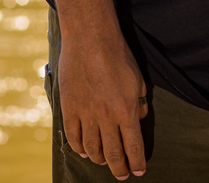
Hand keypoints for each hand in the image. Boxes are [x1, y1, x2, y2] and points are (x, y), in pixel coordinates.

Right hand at [58, 33, 148, 178]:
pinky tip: (84, 151)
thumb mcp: (138, 80)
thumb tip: (138, 118)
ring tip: (103, 162)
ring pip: (92, 149)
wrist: (90, 39)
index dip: (137, 163)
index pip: (134, 148)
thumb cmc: (118, 56)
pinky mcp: (69, 108)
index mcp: (126, 111)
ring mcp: (85, 114)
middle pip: (113, 154)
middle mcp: (106, 118)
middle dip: (119, 168)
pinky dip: (79, 148)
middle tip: (122, 174)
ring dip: (99, 159)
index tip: (139, 171)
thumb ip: (139, 103)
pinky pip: (73, 136)